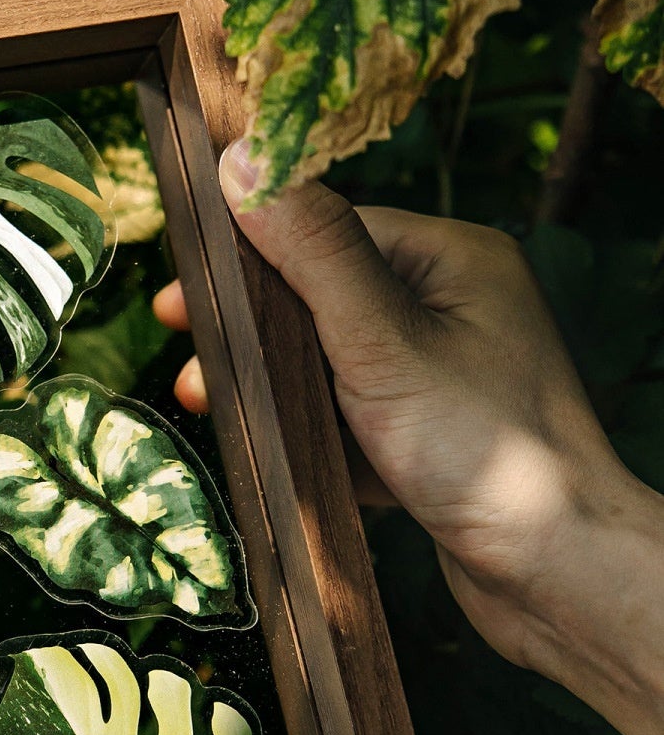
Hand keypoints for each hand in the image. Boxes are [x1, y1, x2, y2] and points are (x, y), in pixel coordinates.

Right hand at [156, 139, 663, 734]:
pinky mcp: (426, 438)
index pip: (328, 232)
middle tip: (187, 357)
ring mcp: (439, 375)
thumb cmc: (483, 449)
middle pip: (320, 299)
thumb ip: (311, 253)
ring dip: (269, 385)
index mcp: (451, 260)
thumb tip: (244, 161)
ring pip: (327, 364)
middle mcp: (450, 308)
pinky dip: (306, 432)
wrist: (554, 572)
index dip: (249, 259)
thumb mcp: (381, 340)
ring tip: (211, 406)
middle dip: (250, 330)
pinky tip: (267, 449)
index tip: (181, 292)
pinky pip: (347, 418)